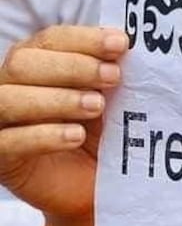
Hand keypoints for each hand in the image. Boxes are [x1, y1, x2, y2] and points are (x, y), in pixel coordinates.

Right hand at [0, 26, 128, 225]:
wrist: (94, 187)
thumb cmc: (100, 133)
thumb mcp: (109, 98)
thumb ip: (109, 71)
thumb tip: (126, 45)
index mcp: (35, 63)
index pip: (49, 39)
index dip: (84, 39)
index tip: (121, 44)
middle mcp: (9, 86)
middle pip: (23, 63)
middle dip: (73, 66)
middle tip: (113, 77)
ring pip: (9, 98)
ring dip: (59, 99)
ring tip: (96, 106)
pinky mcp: (1, 159)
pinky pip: (9, 141)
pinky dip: (44, 135)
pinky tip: (75, 135)